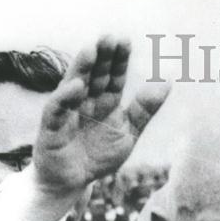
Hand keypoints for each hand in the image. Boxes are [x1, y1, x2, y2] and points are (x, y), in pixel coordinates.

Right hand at [33, 36, 168, 194]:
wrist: (73, 183)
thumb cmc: (99, 156)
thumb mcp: (128, 133)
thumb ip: (144, 110)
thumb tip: (168, 82)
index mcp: (105, 101)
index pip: (113, 76)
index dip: (118, 60)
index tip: (124, 41)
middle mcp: (85, 101)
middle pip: (94, 75)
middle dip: (101, 57)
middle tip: (108, 37)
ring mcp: (67, 111)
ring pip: (73, 84)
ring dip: (82, 67)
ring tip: (91, 50)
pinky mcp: (51, 127)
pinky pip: (57, 108)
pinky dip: (65, 97)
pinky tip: (77, 85)